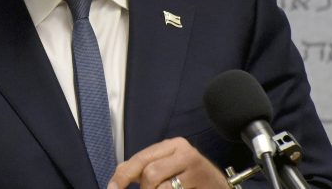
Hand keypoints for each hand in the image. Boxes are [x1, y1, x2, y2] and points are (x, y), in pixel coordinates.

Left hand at [107, 137, 229, 188]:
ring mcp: (195, 168)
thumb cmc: (189, 179)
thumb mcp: (167, 168)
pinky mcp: (202, 182)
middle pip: (150, 173)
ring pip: (161, 186)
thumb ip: (144, 168)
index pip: (141, 158)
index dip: (123, 175)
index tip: (112, 188)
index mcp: (172, 145)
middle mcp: (185, 152)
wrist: (219, 187)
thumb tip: (117, 177)